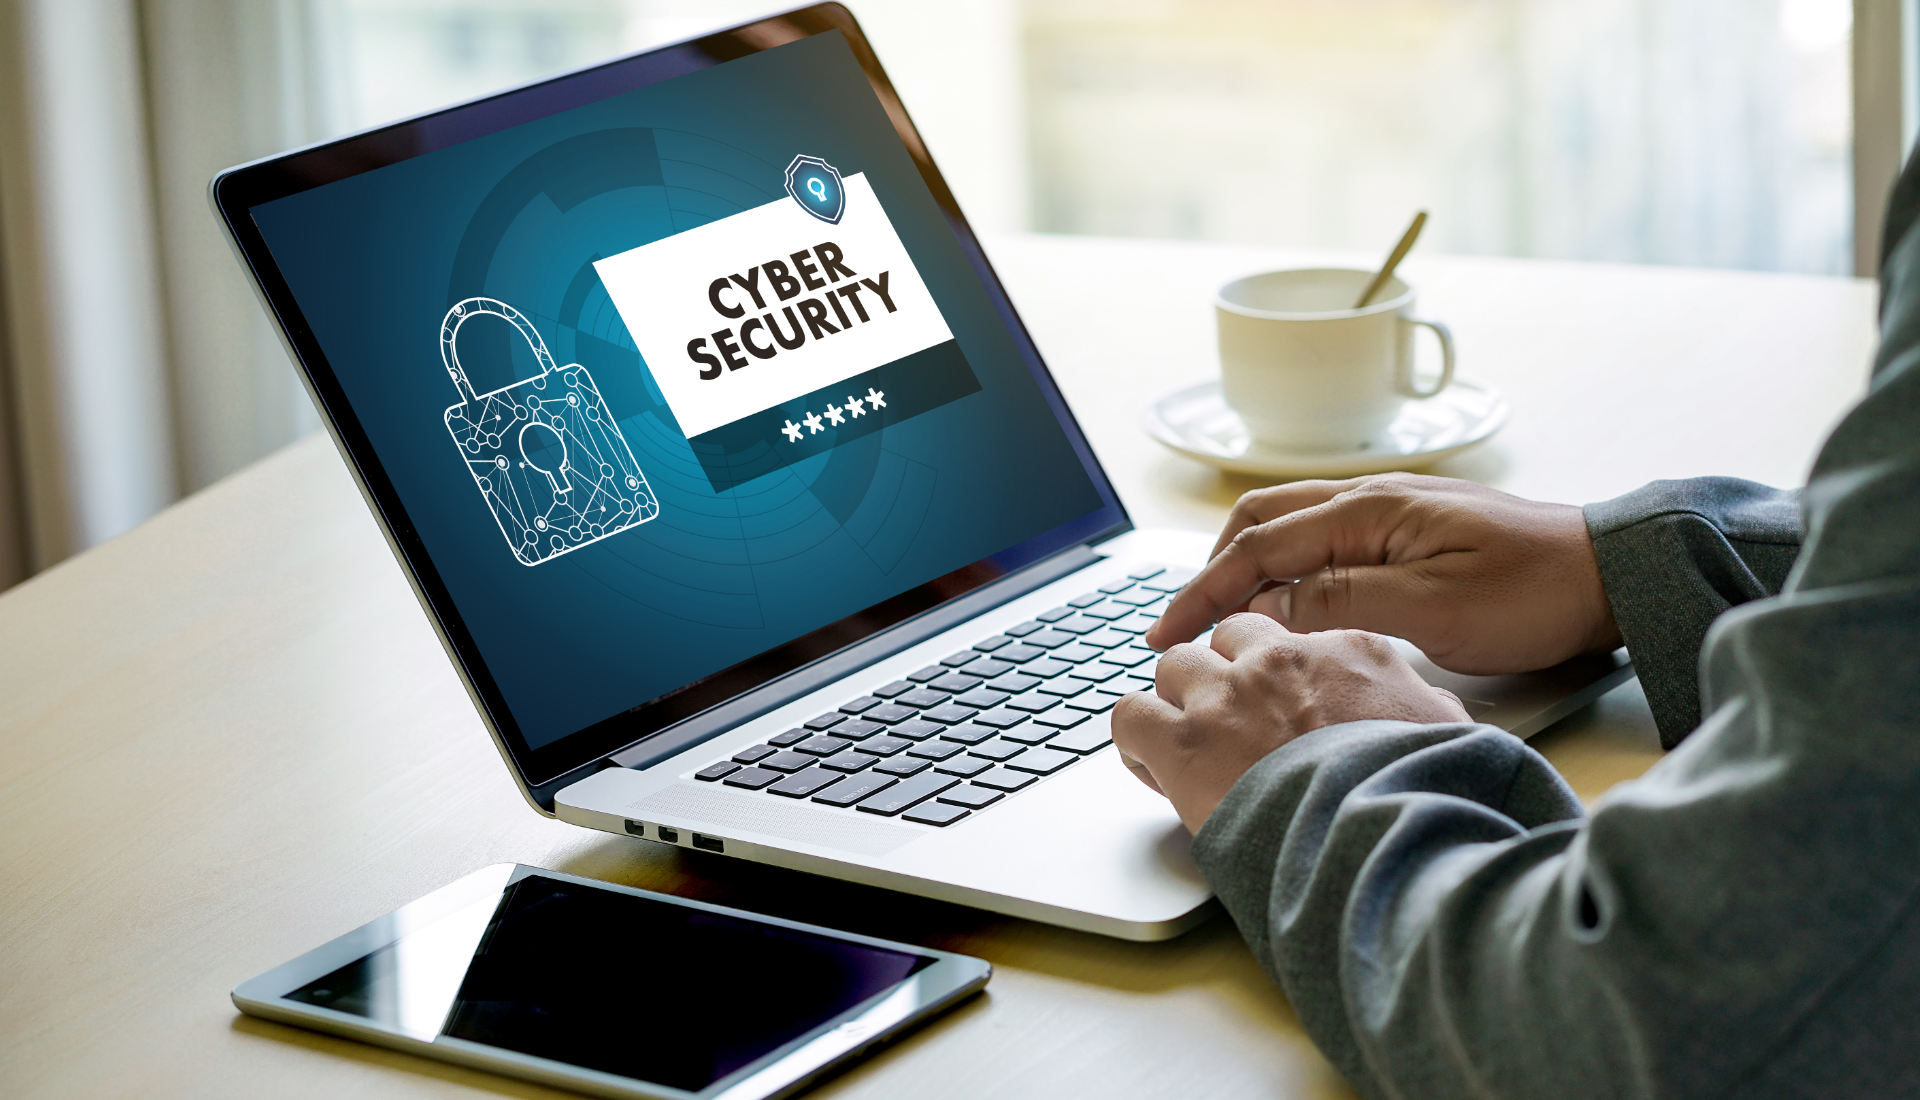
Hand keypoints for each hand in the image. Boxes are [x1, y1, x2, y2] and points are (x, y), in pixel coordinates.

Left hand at [1111, 614, 1469, 831]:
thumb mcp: (1447, 733)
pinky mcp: (1182, 740)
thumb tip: (1436, 714)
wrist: (1381, 834)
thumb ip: (1426, 709)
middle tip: (1228, 723)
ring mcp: (1225, 696)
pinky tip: (1153, 765)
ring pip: (1172, 665)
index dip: (1271, 668)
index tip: (1273, 702)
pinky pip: (1130, 715)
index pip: (1286, 634)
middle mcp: (1277, 662)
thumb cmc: (1419, 792)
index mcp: (1343, 652)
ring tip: (1190, 746)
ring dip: (1177, 702)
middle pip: (1224, 637)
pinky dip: (1135, 738)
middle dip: (1222, 674)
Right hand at [1145, 474, 1620, 675]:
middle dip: (1208, 571)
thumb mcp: (1431, 609)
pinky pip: (1320, 538)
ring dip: (1242, 565)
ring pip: (1287, 526)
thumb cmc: (1532, 593)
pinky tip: (1282, 599)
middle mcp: (1368, 498)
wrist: (1609, 576)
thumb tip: (1265, 605)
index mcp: (1366, 511)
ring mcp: (1388, 510)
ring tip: (1218, 615)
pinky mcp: (1407, 530)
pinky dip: (1281, 565)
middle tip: (1179, 625)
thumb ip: (1340, 601)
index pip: (1256, 549)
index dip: (1201, 592)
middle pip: (1258, 522)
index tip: (1162, 633)